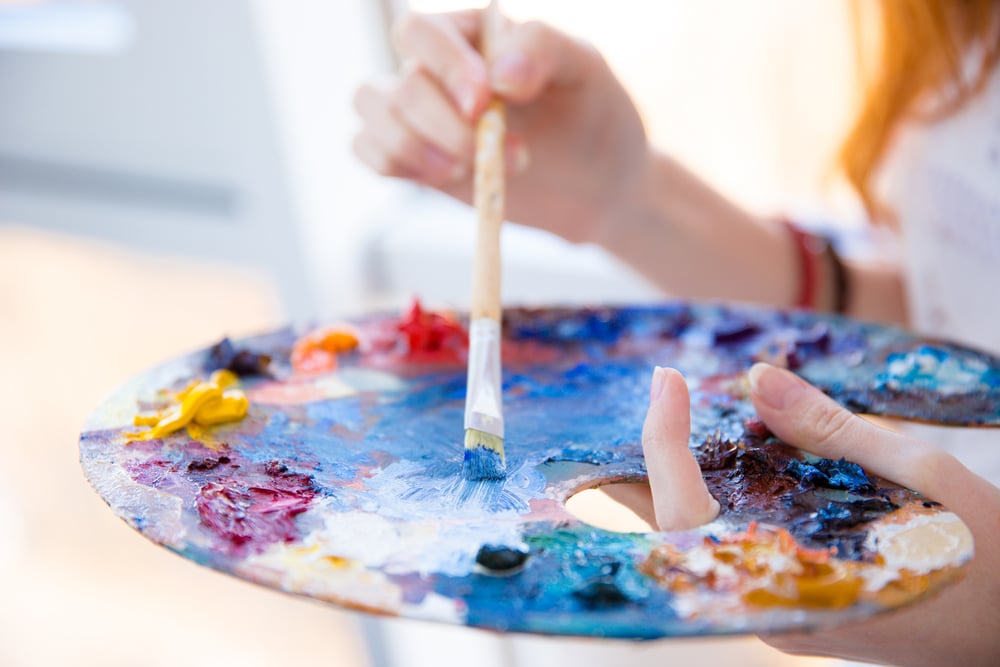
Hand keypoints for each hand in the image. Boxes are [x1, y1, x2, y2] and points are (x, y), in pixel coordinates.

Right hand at [352, 10, 648, 243]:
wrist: (597, 183)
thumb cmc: (593, 114)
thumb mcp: (586, 69)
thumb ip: (545, 49)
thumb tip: (499, 74)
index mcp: (472, 32)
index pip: (420, 31)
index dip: (443, 67)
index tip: (483, 104)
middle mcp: (437, 66)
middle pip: (400, 85)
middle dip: (447, 128)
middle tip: (513, 154)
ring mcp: (422, 113)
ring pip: (372, 113)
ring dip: (415, 148)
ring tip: (472, 170)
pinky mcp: (416, 156)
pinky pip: (368, 150)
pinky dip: (396, 164)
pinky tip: (446, 177)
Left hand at [638, 363, 999, 665]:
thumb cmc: (990, 555)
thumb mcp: (920, 473)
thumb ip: (829, 428)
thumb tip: (757, 379)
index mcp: (795, 578)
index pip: (688, 510)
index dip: (663, 440)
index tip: (669, 378)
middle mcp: (771, 606)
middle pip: (674, 529)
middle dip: (653, 457)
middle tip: (662, 392)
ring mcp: (777, 612)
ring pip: (696, 541)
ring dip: (681, 477)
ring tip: (682, 414)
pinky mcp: (791, 606)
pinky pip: (729, 548)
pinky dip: (716, 497)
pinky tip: (729, 457)